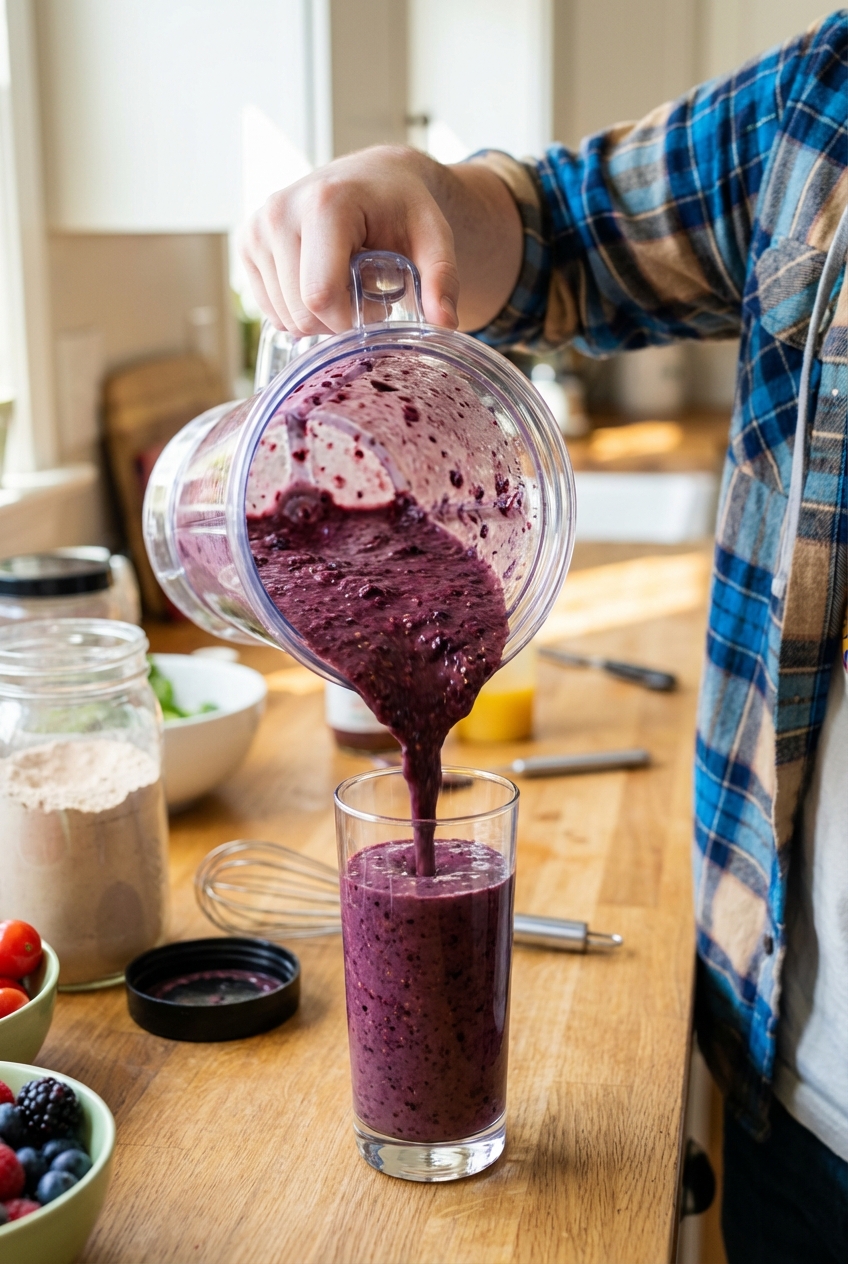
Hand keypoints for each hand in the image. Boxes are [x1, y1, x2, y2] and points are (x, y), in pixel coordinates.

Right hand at [238, 145, 521, 336]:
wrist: (374, 178)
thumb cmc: (405, 209)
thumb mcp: (434, 239)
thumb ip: (442, 279)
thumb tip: (446, 325)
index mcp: (324, 205)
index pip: (320, 296)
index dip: (351, 319)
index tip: (379, 306)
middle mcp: (280, 212)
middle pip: (301, 313)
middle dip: (338, 320)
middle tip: (364, 293)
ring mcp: (257, 227)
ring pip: (284, 317)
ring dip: (319, 316)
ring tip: (344, 282)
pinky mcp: (247, 242)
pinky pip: (270, 309)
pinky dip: (298, 309)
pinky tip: (320, 279)